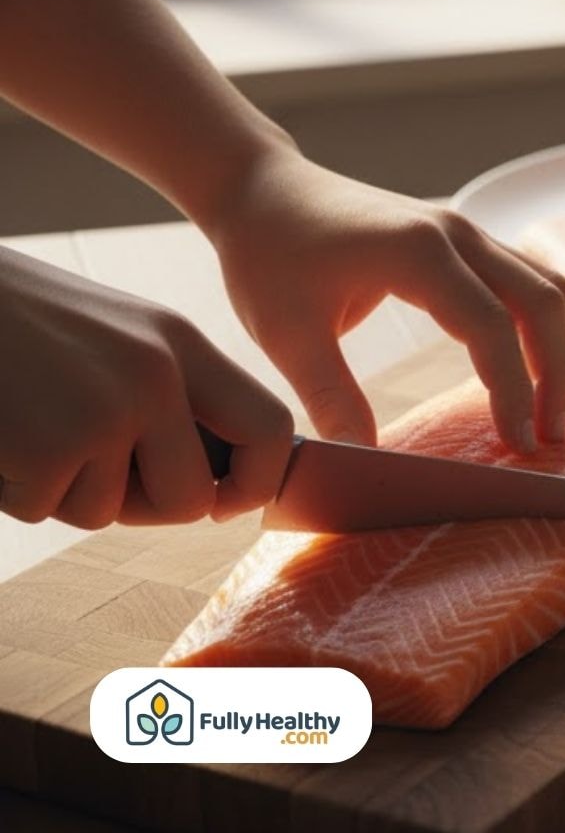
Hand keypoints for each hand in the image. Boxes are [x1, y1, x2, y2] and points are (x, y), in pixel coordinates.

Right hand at [0, 245, 292, 527]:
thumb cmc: (14, 319)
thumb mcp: (113, 334)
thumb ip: (168, 392)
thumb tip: (213, 486)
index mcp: (180, 342)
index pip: (271, 427)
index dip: (256, 482)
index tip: (222, 503)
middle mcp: (158, 374)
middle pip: (192, 499)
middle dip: (141, 507)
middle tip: (88, 472)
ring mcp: (106, 410)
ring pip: (108, 512)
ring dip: (61, 490)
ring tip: (26, 426)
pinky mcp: (48, 446)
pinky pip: (43, 510)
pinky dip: (11, 487)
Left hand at [197, 149, 564, 452]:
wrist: (260, 188)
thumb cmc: (267, 254)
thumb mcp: (287, 335)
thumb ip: (333, 400)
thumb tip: (367, 464)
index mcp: (418, 252)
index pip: (491, 327)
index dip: (512, 391)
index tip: (516, 445)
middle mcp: (457, 234)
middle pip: (543, 302)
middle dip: (557, 374)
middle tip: (550, 437)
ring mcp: (467, 232)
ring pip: (547, 288)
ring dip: (560, 350)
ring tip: (551, 412)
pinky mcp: (465, 240)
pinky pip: (529, 281)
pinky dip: (544, 329)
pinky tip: (535, 371)